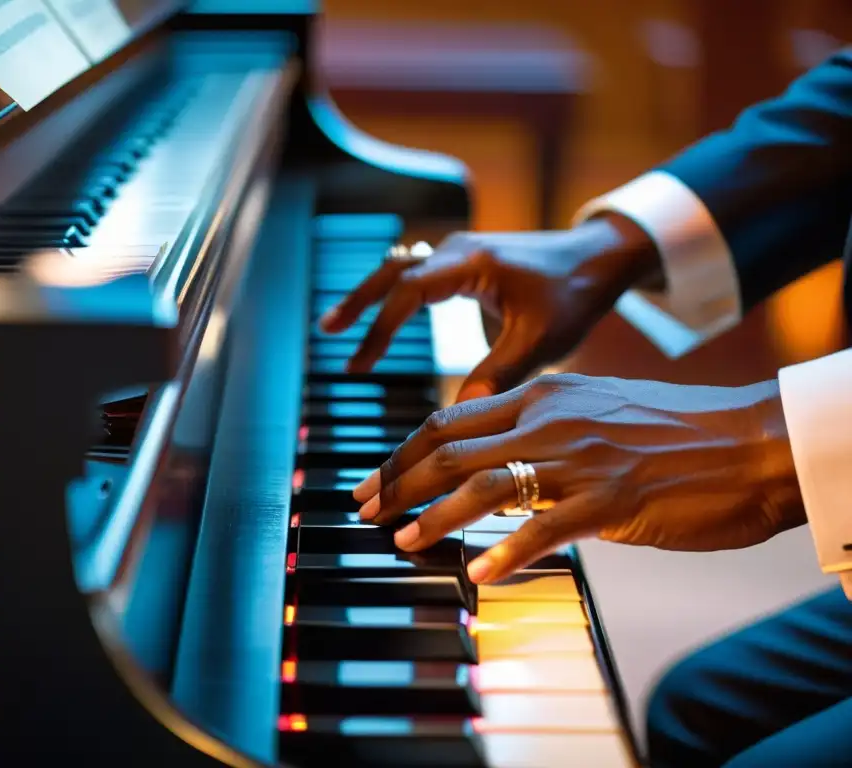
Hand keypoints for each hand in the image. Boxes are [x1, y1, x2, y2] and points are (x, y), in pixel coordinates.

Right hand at [318, 215, 659, 400]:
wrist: (600, 258)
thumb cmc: (574, 295)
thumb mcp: (539, 340)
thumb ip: (497, 374)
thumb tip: (458, 417)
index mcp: (472, 263)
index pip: (408, 292)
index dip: (379, 328)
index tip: (360, 364)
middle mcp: (459, 251)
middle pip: (392, 271)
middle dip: (358, 301)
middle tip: (327, 330)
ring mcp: (460, 252)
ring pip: (400, 268)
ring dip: (370, 294)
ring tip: (337, 324)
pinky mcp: (466, 262)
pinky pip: (417, 273)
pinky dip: (392, 293)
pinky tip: (380, 314)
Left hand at [351, 374, 803, 583]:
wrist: (748, 441)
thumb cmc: (672, 432)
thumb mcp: (593, 409)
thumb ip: (540, 427)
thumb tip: (491, 456)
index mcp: (543, 395)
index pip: (449, 419)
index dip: (402, 452)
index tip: (373, 480)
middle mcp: (551, 420)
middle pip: (450, 448)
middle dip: (397, 481)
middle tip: (366, 511)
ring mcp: (580, 459)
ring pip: (484, 483)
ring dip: (435, 515)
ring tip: (404, 540)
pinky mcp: (611, 501)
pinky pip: (543, 528)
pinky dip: (505, 552)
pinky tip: (477, 573)